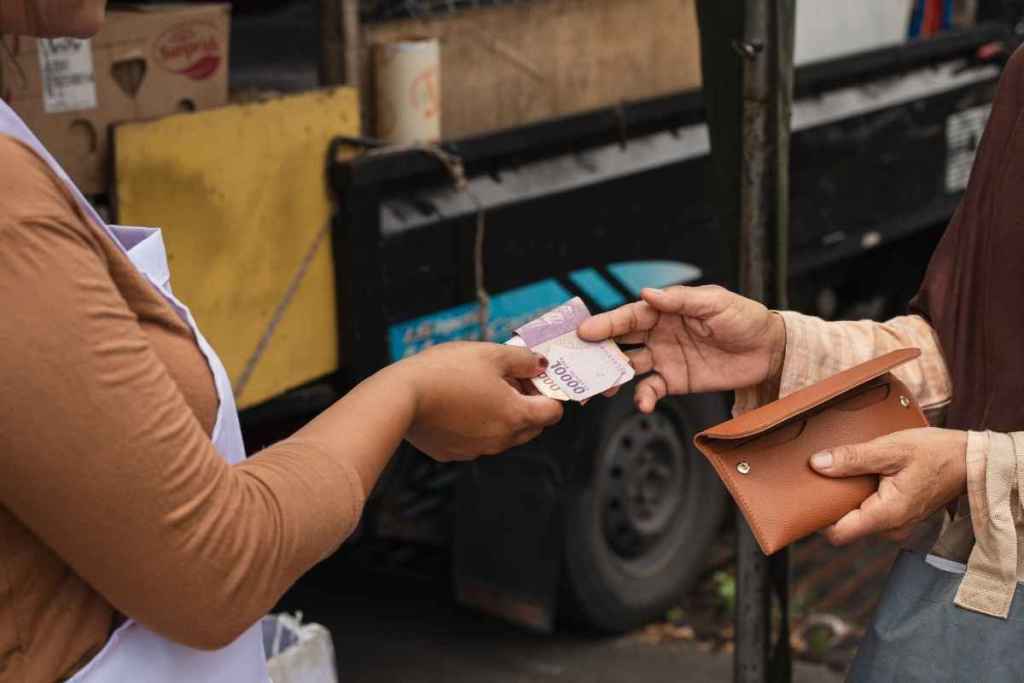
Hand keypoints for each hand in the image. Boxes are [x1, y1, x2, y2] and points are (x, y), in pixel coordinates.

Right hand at [401, 342, 563, 460]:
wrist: (402, 396)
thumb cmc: (447, 371)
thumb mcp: (492, 354)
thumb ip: (524, 360)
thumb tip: (541, 364)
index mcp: (516, 416)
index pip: (552, 413)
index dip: (548, 392)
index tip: (532, 376)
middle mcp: (500, 441)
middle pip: (531, 427)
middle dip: (527, 404)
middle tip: (508, 378)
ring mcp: (475, 450)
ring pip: (503, 434)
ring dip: (501, 414)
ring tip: (480, 387)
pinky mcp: (452, 453)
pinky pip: (475, 439)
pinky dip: (475, 424)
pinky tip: (457, 402)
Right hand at [577, 286, 785, 412]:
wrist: (768, 350)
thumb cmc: (744, 318)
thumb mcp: (716, 303)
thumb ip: (681, 300)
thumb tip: (648, 293)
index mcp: (665, 310)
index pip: (630, 316)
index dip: (607, 323)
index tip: (586, 332)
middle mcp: (658, 333)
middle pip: (620, 341)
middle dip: (597, 352)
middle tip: (578, 363)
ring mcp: (664, 358)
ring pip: (628, 366)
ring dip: (611, 376)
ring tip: (598, 389)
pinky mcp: (675, 381)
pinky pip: (651, 389)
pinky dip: (643, 397)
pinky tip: (643, 404)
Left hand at [810, 428, 967, 545]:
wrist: (971, 461)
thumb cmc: (935, 453)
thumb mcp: (891, 448)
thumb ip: (853, 458)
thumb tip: (817, 464)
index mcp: (887, 516)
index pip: (838, 533)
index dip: (818, 518)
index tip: (807, 496)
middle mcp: (891, 528)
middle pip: (845, 525)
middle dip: (832, 503)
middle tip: (824, 475)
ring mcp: (896, 525)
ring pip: (858, 518)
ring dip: (848, 498)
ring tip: (846, 470)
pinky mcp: (900, 516)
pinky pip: (871, 512)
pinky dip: (862, 496)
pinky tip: (863, 475)